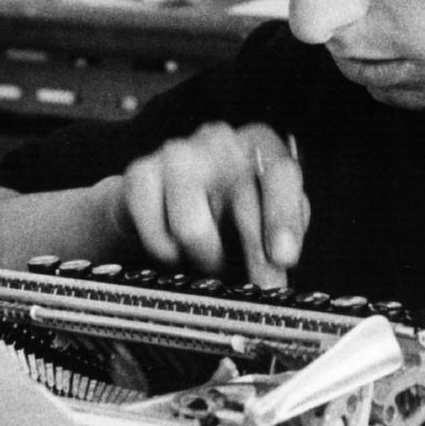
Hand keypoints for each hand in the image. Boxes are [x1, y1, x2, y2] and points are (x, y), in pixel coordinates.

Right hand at [115, 122, 307, 287]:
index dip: (283, 218)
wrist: (163, 198)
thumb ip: (279, 237)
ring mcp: (177, 152)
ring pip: (192, 228)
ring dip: (206, 256)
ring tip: (211, 258)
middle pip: (241, 203)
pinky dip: (169, 253)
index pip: (281, 174)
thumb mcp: (264, 215)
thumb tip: (278, 268)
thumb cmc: (225, 206)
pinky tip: (176, 245)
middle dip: (253, 256)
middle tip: (260, 286)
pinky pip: (158, 235)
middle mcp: (220, 139)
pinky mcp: (141, 174)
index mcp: (260, 143)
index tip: (284, 257)